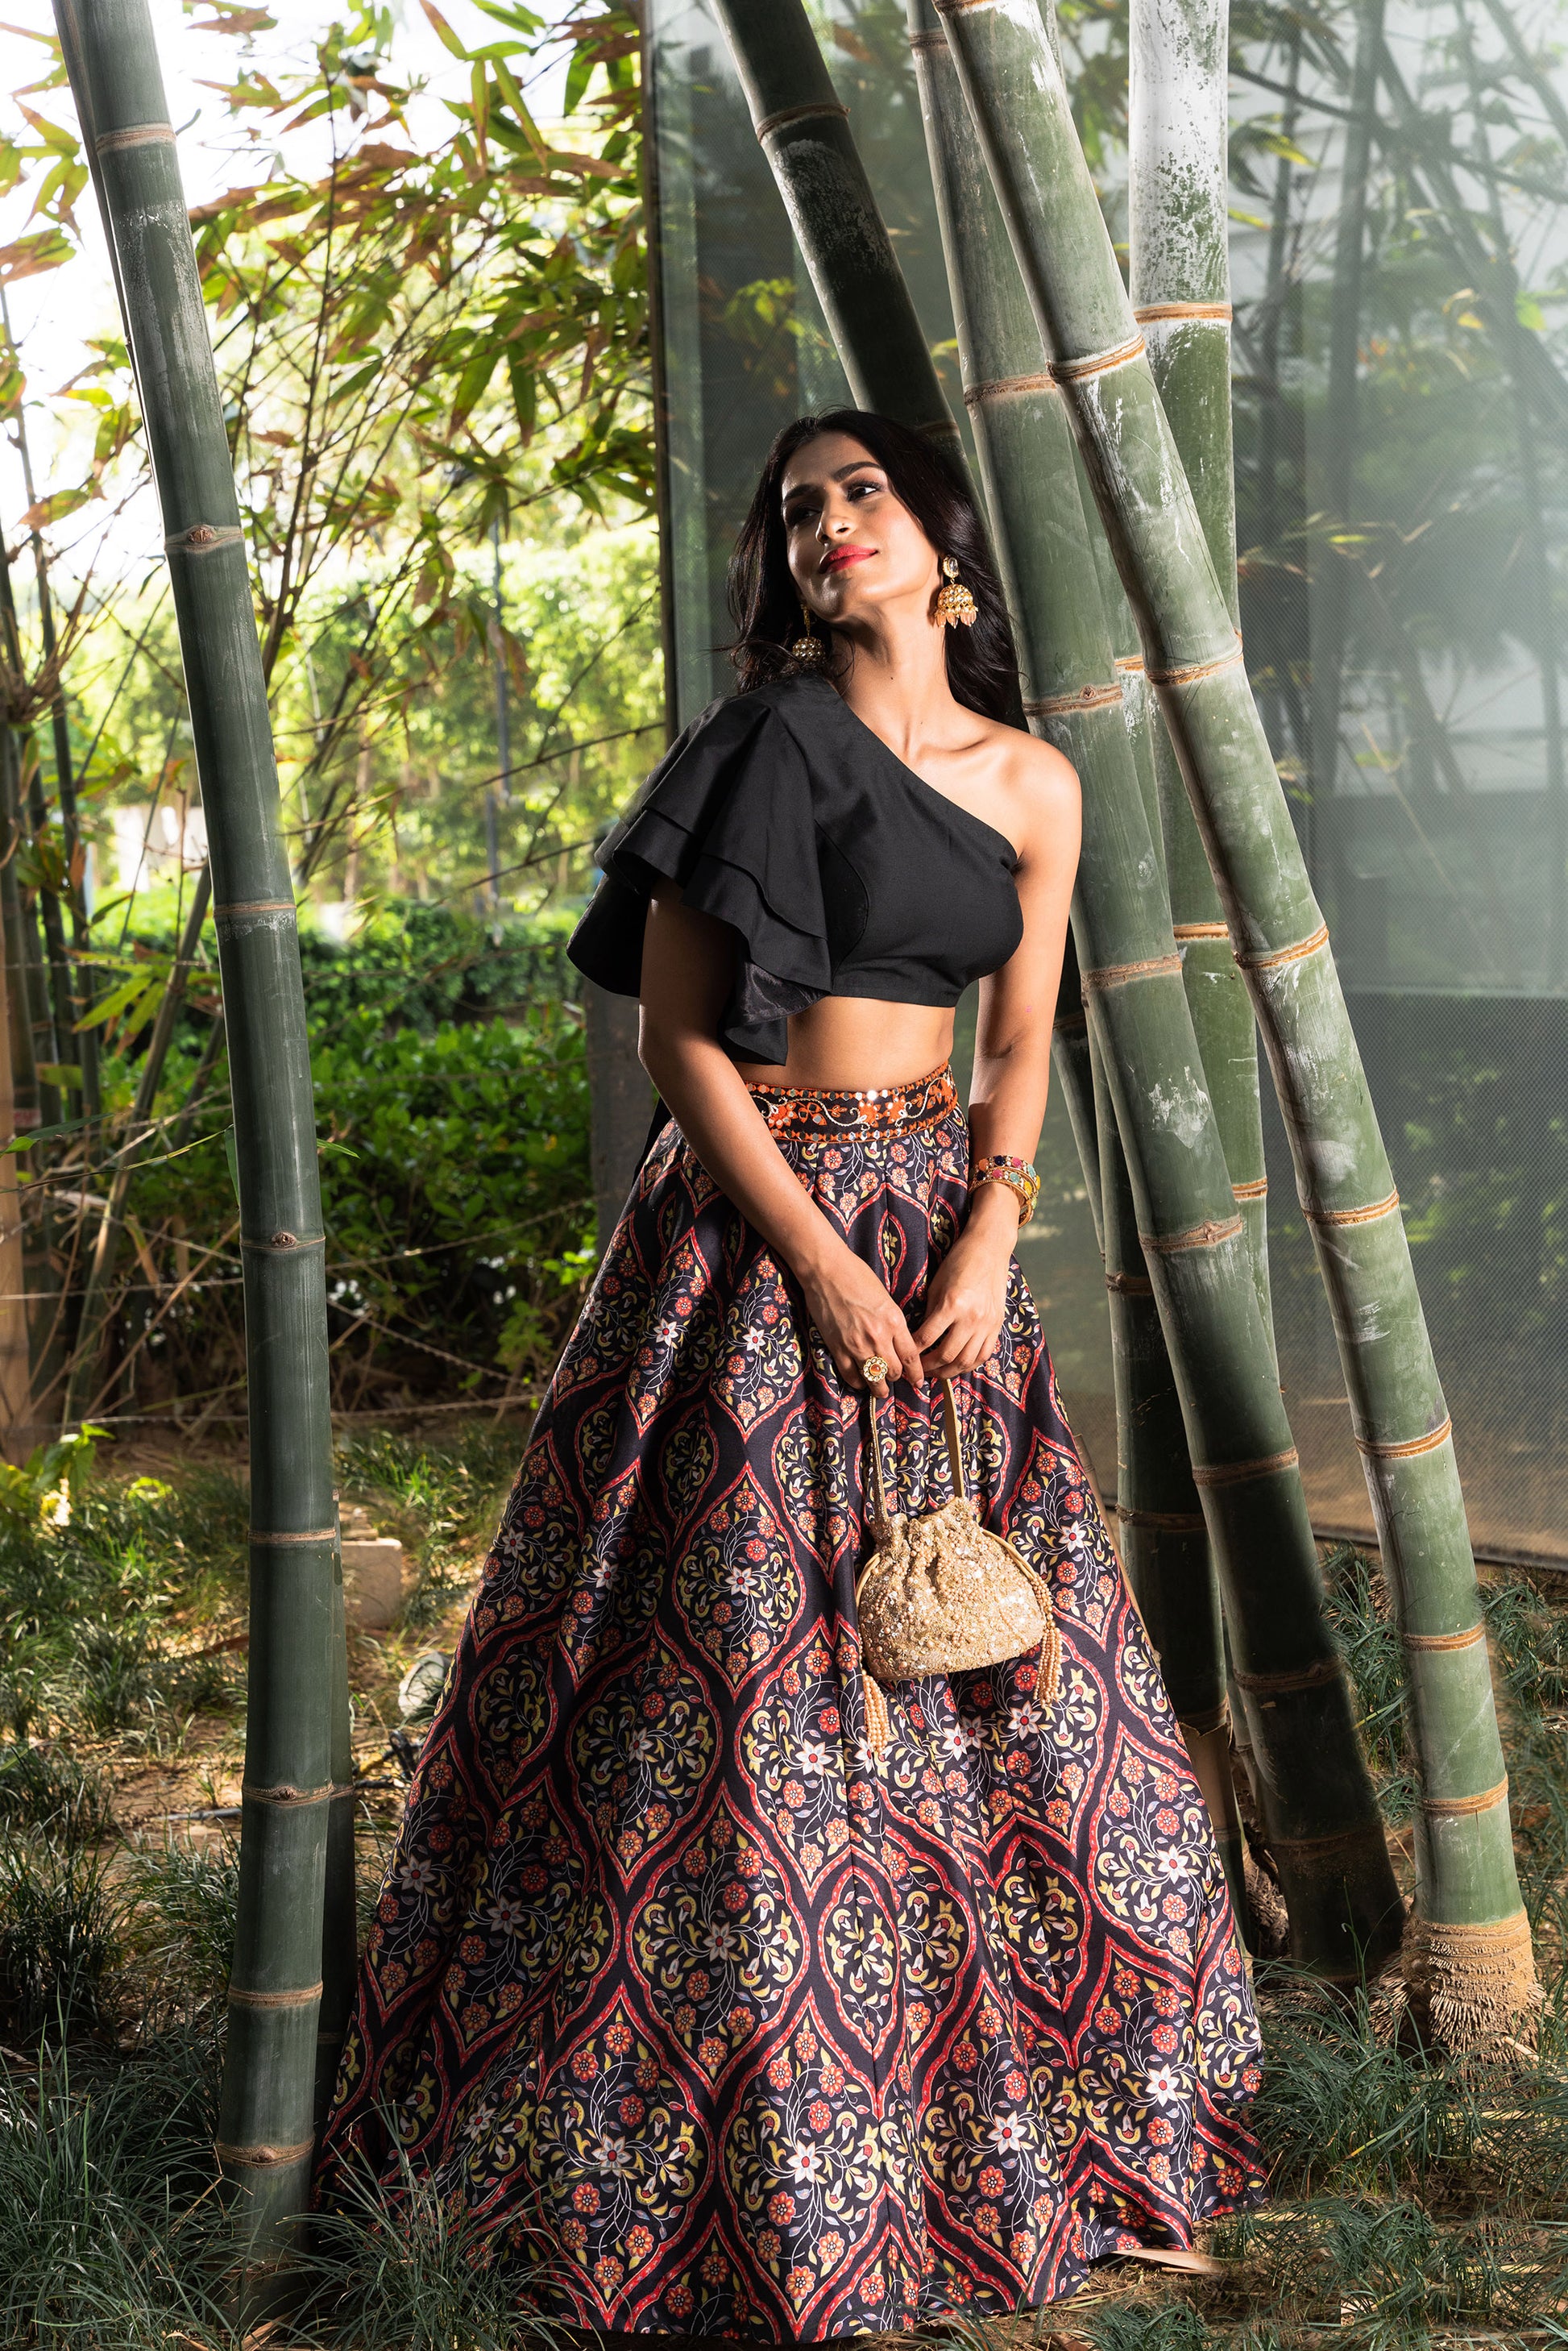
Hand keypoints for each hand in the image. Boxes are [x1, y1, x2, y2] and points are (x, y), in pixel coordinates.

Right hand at [797, 1243, 924, 1395]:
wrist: (827, 1271)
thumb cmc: (857, 1276)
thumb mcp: (886, 1298)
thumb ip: (893, 1323)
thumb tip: (898, 1343)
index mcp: (894, 1321)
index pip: (911, 1357)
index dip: (916, 1374)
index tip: (918, 1382)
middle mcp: (878, 1337)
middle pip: (894, 1371)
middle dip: (896, 1378)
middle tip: (895, 1379)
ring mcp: (857, 1345)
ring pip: (874, 1379)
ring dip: (879, 1388)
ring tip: (880, 1391)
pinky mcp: (837, 1348)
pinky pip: (851, 1376)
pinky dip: (858, 1382)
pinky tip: (860, 1380)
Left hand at [911, 1184, 1016, 1379]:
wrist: (989, 1249)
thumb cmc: (958, 1262)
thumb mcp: (937, 1285)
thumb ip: (930, 1313)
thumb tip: (919, 1337)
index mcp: (953, 1305)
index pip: (927, 1338)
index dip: (913, 1351)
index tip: (904, 1356)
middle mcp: (972, 1318)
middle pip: (947, 1355)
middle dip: (928, 1367)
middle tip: (917, 1371)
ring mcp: (987, 1324)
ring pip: (966, 1361)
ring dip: (948, 1372)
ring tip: (935, 1373)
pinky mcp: (997, 1325)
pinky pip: (983, 1354)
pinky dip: (969, 1365)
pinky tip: (957, 1366)